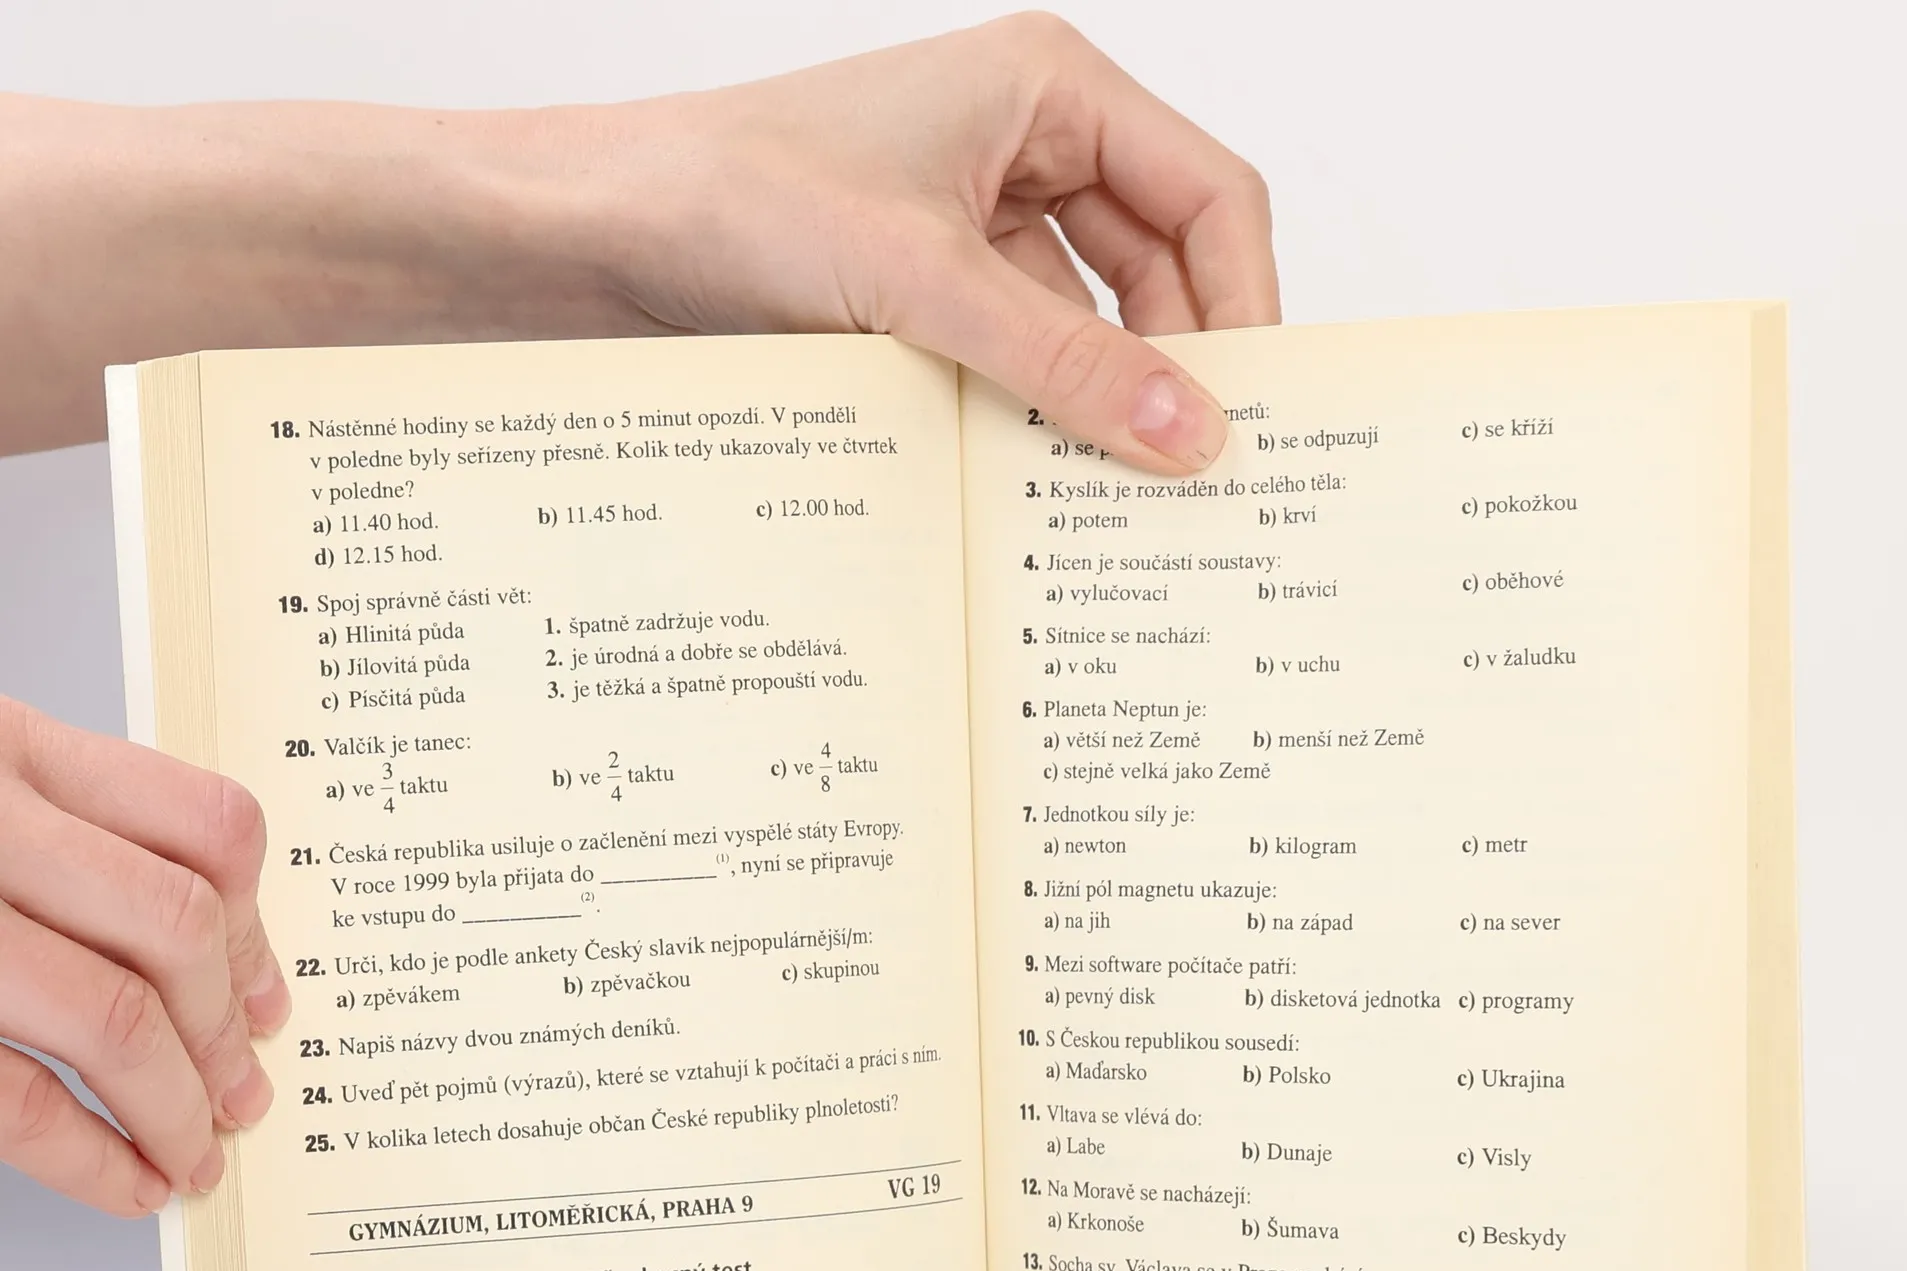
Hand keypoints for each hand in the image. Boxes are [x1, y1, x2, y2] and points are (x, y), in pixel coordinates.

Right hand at [0, 696, 286, 1214]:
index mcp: (7, 747)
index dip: (255, 931)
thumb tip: (213, 954)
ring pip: (110, 1013)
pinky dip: (90, 1153)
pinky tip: (127, 1182)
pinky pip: (12, 1093)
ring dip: (176, 1104)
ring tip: (196, 1153)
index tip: (268, 1001)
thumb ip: (67, 824)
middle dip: (225, 1033)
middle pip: (175, 926)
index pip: (205, 824)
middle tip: (244, 1095)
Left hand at [540, 14, 1279, 470]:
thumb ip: (1064, 363)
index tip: (1247, 412)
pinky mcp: (932, 285)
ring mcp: (978, 216)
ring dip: (1099, 397)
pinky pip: (1024, 353)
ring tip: (1111, 487)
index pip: (1210, 196)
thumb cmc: (739, 196)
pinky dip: (1035, 411)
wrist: (601, 234)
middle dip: (1174, 363)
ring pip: (1092, 321)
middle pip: (1163, 267)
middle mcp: (1027, 142)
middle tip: (1190, 472)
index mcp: (1050, 88)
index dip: (1244, 303)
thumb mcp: (924, 284)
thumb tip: (1190, 433)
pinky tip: (1034, 474)